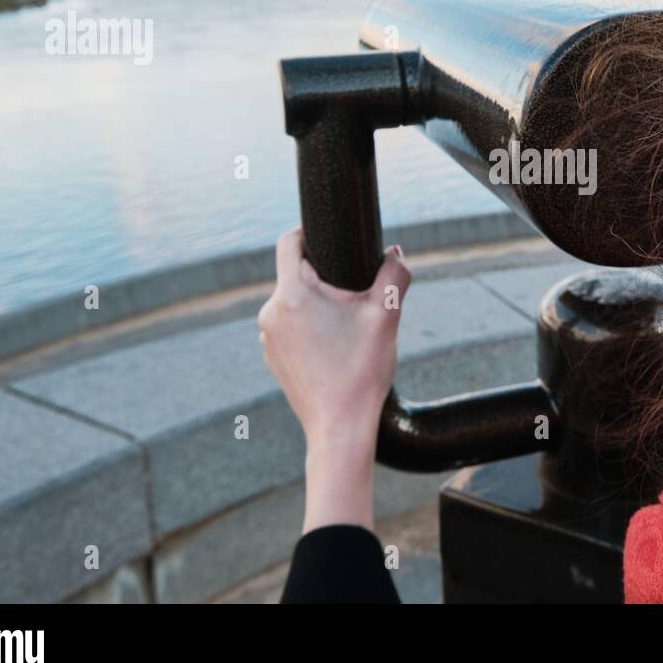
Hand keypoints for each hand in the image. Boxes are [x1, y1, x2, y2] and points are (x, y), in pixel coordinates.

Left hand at [258, 228, 410, 531]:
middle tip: (357, 297)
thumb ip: (394, 275)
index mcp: (292, 295)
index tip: (332, 240)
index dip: (309, 233)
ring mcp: (268, 339)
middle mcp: (271, 314)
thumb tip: (394, 254)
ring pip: (294, 304)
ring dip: (318, 306)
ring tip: (349, 328)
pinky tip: (337, 349)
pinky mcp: (274, 358)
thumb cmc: (361, 372)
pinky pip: (291, 329)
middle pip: (296, 275)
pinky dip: (311, 329)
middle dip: (326, 279)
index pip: (289, 243)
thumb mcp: (386, 315)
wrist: (340, 429)